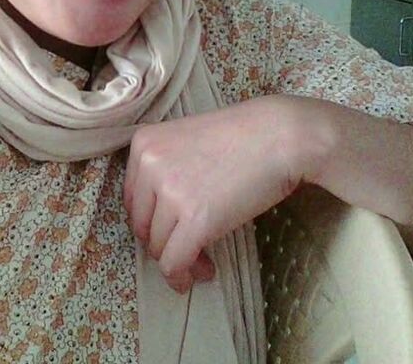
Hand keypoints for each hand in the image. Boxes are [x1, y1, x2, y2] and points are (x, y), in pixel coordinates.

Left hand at [123, 93, 412, 293]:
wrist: (280, 136)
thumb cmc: (242, 135)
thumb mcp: (187, 141)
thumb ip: (166, 168)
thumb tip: (160, 216)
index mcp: (144, 143)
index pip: (132, 198)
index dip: (151, 221)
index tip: (171, 230)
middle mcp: (148, 165)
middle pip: (141, 224)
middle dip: (162, 243)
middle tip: (189, 251)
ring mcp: (169, 192)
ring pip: (157, 246)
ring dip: (178, 262)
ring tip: (204, 263)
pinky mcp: (194, 219)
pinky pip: (174, 262)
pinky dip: (182, 276)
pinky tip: (204, 272)